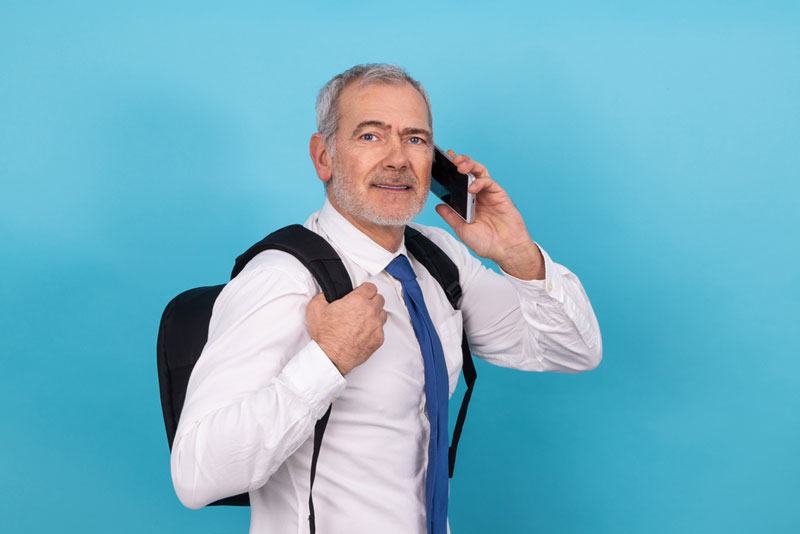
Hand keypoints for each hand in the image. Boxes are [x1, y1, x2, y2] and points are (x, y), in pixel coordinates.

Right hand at [305, 282, 387, 374]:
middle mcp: (370, 312)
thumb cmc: (325, 336)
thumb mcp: (315, 308)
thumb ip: (323, 295)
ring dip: (375, 314)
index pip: (371, 287)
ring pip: (383, 314)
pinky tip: (364, 332)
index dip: (364, 290)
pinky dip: (374, 330)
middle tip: (362, 306)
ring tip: (364, 319)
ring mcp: (376, 326)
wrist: (330, 357)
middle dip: (371, 301)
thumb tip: (327, 294)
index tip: (361, 294)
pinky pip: (381, 330)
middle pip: (379, 299)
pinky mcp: (378, 339)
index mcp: (357, 301)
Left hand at [435, 150, 544, 279]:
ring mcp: (489, 193)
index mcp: (468, 201)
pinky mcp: (499, 194)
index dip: (449, 171)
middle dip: (459, 162)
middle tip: (450, 159)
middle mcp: (478, 195)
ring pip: (479, 171)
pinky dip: (479, 182)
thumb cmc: (486, 242)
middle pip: (469, 171)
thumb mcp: (462, 229)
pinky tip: (472, 187)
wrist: (505, 250)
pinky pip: (489, 182)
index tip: (439, 162)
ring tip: (459, 166)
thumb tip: (438, 206)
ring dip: (469, 165)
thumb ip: (451, 216)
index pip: (458, 181)